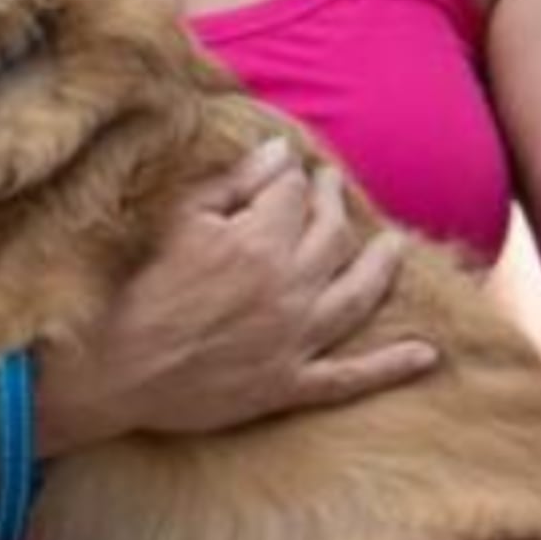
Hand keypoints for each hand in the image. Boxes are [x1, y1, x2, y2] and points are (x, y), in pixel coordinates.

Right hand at [52, 136, 437, 443]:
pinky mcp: (290, 386)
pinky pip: (352, 377)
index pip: (294, 195)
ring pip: (358, 296)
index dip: (295, 177)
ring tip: (395, 247)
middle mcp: (290, 288)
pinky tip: (426, 354)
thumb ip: (234, 186)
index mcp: (260, 242)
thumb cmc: (139, 291)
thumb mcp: (180, 223)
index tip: (293, 170)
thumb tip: (281, 153)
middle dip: (335, 203)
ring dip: (382, 267)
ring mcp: (296, 341)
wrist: (114, 371)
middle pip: (333, 235)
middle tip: (333, 188)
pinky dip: (391, 366)